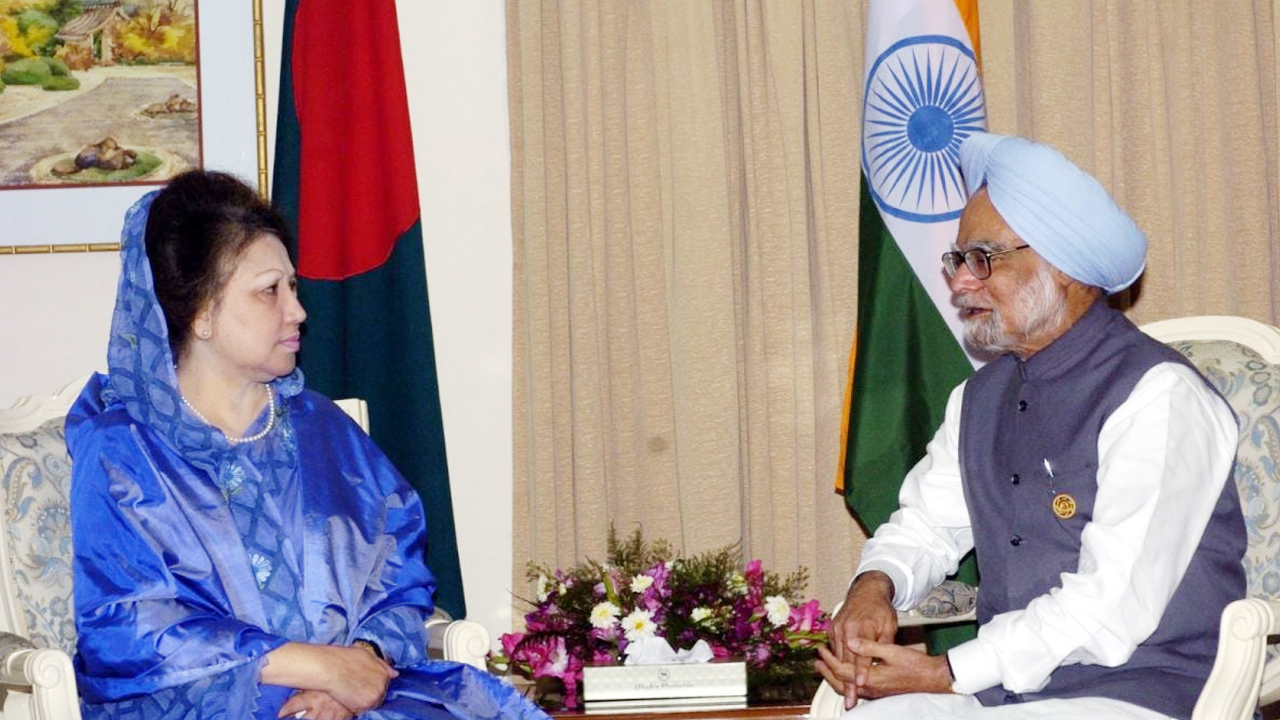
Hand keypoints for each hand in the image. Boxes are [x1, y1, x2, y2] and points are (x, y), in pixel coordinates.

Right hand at [262, 643, 398, 714]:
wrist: (329, 667)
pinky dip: (354, 707)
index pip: (383, 684)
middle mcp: (383, 684)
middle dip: (369, 693)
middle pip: (379, 695)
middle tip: (354, 688)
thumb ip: (381, 664)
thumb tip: (395, 673)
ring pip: (371, 704)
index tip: (362, 683)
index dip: (372, 684)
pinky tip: (346, 698)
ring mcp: (375, 695)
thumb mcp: (366, 655)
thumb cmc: (344, 658)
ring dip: (362, 701)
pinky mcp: (365, 704)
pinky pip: (362, 710)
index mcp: (384, 672)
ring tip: (350, 692)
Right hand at [826, 571, 897, 707]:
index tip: (860, 683)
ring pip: (838, 657)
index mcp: (861, 626)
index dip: (861, 670)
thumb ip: (883, 643)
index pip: (861, 654)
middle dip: (848, 682)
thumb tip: (881, 661)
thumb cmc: (880, 608)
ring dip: (840, 675)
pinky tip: (841, 675)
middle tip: (851, 698)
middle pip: (846, 660)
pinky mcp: (832, 628)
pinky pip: (834, 649)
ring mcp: (837, 628)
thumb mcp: (889, 624)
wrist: (866, 591)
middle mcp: (846, 627)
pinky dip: (838, 662)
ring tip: (845, 693)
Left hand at [832, 637, 952, 698]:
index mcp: (870, 679)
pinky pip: (856, 688)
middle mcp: (870, 689)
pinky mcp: (879, 692)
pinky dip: (846, 680)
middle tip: (817, 661)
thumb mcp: (892, 650)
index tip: (820, 649)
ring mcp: (875, 693)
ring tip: (825, 666)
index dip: (829, 659)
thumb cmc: (915, 664)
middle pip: (840, 683)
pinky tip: (846, 673)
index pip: (841, 670)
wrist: (932, 678)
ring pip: (847, 687)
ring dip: (834, 677)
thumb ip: (869, 647)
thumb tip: (850, 642)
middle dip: (827, 671)